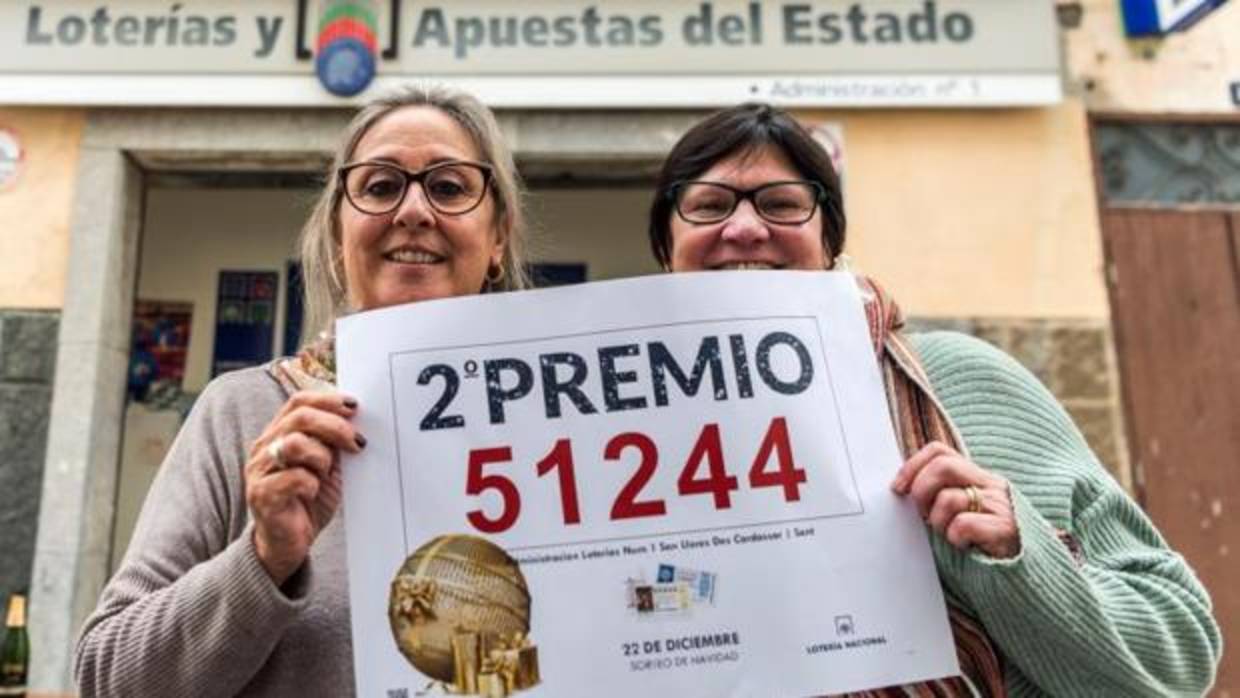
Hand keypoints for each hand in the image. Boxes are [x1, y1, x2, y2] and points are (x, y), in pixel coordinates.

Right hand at [245, 391, 364, 584]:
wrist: (289, 544)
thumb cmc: (309, 501)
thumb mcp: (326, 465)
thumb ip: (333, 442)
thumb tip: (359, 419)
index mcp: (278, 433)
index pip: (299, 402)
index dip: (328, 400)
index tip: (355, 407)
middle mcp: (264, 447)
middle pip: (299, 418)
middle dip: (335, 427)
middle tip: (357, 443)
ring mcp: (259, 471)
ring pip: (294, 444)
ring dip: (321, 457)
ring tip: (326, 474)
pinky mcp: (261, 495)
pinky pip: (294, 478)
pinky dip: (312, 484)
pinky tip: (312, 494)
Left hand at [891, 441, 1020, 558]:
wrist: (1023, 572)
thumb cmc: (982, 543)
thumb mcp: (960, 511)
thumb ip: (939, 494)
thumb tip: (900, 488)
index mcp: (977, 476)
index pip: (939, 451)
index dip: (912, 465)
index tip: (898, 488)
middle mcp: (991, 485)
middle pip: (943, 466)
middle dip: (920, 490)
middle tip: (922, 515)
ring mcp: (1000, 505)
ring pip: (948, 499)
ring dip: (938, 521)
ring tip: (948, 535)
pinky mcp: (1006, 529)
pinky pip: (963, 525)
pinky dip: (955, 538)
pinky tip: (964, 545)